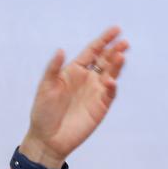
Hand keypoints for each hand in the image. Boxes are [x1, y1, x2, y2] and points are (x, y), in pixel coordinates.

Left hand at [23, 26, 128, 166]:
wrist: (48, 138)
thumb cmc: (43, 111)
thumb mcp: (45, 87)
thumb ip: (53, 68)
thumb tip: (60, 50)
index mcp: (74, 70)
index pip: (93, 51)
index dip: (104, 40)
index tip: (116, 30)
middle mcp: (87, 79)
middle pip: (105, 60)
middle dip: (115, 50)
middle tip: (124, 42)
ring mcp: (95, 92)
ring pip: (110, 74)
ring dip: (117, 65)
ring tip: (121, 55)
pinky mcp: (100, 107)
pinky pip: (109, 93)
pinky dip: (112, 86)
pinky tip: (110, 80)